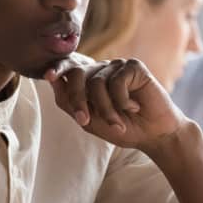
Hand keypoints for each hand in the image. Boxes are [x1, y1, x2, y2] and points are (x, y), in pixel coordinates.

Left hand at [43, 57, 184, 150]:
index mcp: (89, 80)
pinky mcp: (134, 67)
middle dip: (78, 100)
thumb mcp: (91, 121)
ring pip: (97, 82)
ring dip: (106, 109)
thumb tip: (53, 81)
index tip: (48, 76)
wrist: (154, 135)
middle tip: (85, 121)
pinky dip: (122, 101)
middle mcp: (101, 70)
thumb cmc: (123, 128)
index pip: (69, 69)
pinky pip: (117, 81)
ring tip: (118, 123)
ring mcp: (118, 66)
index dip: (58, 69)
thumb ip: (70, 103)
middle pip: (78, 74)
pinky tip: (135, 107)